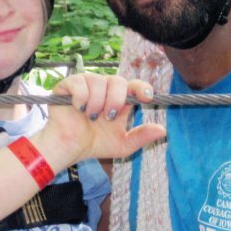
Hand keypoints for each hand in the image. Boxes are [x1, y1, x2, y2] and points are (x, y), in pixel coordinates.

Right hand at [41, 73, 165, 164]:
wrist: (69, 149)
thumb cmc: (95, 144)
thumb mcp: (122, 145)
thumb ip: (141, 137)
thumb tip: (162, 130)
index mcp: (118, 99)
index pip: (133, 85)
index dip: (142, 87)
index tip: (147, 97)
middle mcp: (104, 88)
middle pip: (118, 80)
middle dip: (116, 100)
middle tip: (109, 117)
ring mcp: (86, 84)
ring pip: (98, 81)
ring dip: (96, 103)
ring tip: (90, 117)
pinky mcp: (68, 85)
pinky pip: (79, 83)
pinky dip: (81, 97)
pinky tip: (78, 109)